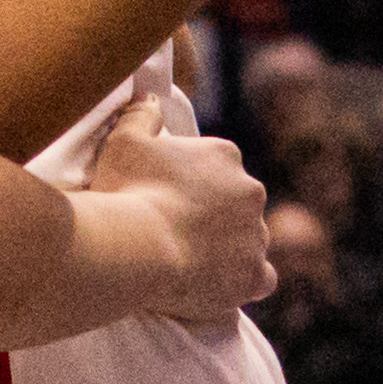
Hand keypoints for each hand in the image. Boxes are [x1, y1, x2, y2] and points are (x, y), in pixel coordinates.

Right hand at [87, 101, 272, 324]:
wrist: (136, 247)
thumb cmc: (126, 191)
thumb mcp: (122, 141)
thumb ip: (140, 116)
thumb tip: (150, 99)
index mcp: (223, 155)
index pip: (214, 166)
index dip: (188, 183)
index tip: (163, 197)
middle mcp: (250, 190)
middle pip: (235, 202)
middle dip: (212, 214)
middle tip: (173, 230)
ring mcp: (256, 235)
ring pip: (248, 239)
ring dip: (226, 247)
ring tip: (188, 261)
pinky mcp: (254, 274)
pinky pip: (260, 278)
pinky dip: (244, 280)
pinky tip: (221, 284)